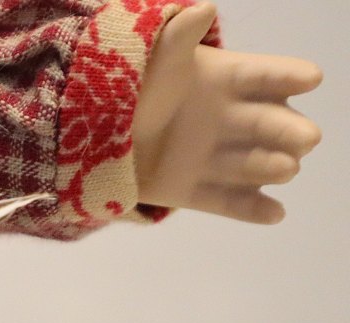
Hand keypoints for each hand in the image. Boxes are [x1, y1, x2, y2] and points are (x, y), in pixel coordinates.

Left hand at [132, 3, 322, 223]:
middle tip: (306, 138)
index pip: (264, 76)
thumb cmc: (138, 87)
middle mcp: (235, 120)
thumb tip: (203, 7)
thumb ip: (178, 36)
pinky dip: (253, 210)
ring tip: (285, 168)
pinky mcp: (199, 192)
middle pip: (271, 124)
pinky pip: (230, 203)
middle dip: (291, 131)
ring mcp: (220, 158)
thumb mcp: (156, 60)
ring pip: (256, 164)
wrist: (100, 133)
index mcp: (230, 81)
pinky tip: (275, 214)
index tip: (311, 77)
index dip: (286, 76)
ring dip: (274, 167)